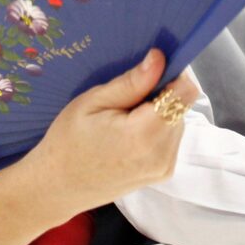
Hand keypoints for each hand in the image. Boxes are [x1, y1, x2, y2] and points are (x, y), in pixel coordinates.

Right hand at [25, 48, 198, 219]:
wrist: (58, 187)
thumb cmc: (68, 141)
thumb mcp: (93, 102)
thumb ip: (131, 82)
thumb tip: (160, 58)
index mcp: (144, 134)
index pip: (186, 92)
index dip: (174, 73)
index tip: (151, 70)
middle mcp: (162, 154)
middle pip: (181, 106)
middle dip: (161, 94)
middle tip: (125, 98)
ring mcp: (164, 167)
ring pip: (178, 120)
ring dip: (159, 111)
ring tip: (123, 118)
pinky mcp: (163, 172)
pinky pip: (171, 137)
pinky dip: (156, 127)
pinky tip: (129, 133)